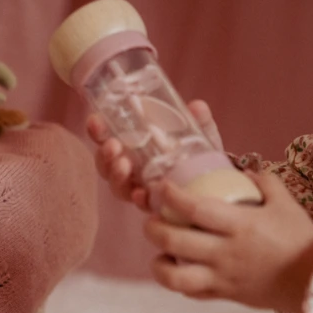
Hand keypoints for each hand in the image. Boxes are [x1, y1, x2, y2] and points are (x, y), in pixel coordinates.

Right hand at [88, 99, 223, 211]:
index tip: (94, 120)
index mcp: (134, 149)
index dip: (97, 131)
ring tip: (123, 166)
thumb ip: (198, 121)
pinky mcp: (155, 206)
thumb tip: (197, 106)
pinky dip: (139, 199)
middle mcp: (132, 171)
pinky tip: (141, 193)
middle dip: (104, 155)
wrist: (218, 186)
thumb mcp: (200, 135)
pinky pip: (142, 205)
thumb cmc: (200, 158)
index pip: (108, 139)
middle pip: (107, 165)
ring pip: (118, 186)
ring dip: (116, 176)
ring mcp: (140, 190)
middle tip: (112, 146)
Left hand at [143, 171, 312, 312]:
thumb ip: (266, 183)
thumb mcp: (287, 205)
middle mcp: (227, 252)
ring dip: (159, 265)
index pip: (196, 209)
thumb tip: (244, 171)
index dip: (173, 197)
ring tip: (157, 254)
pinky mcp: (225, 295)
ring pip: (176, 276)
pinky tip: (177, 271)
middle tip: (150, 220)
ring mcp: (223, 277)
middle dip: (154, 229)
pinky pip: (192, 293)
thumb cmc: (300, 240)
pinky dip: (178, 283)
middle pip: (176, 241)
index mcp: (241, 226)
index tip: (161, 188)